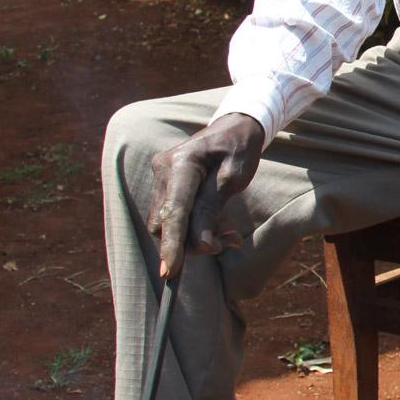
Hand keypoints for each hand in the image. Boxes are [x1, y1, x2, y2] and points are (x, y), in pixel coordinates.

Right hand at [147, 113, 264, 276]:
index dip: (172, 244)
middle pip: (165, 222)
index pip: (173, 211)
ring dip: (196, 236)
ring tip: (229, 231)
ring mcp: (161, 177)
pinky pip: (173, 216)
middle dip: (192, 241)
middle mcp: (163, 169)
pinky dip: (194, 226)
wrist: (234, 128)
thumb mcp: (233, 179)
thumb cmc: (238, 149)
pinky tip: (218, 223)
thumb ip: (212, 210)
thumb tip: (201, 244)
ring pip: (167, 223)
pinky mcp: (165, 186)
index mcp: (181, 163)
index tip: (170, 272)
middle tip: (229, 240)